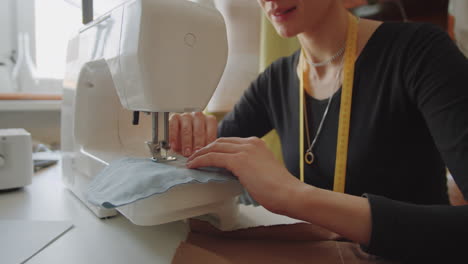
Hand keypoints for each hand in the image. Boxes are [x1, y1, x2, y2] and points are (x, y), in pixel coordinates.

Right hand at [169, 112, 217, 156]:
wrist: (182, 135)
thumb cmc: (195, 140)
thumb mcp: (203, 143)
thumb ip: (205, 147)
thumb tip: (206, 156)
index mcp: (209, 120)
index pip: (210, 131)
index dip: (208, 143)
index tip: (205, 152)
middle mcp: (198, 116)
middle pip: (199, 130)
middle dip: (197, 144)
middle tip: (195, 154)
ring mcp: (186, 116)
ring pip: (186, 129)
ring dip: (186, 142)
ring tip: (186, 153)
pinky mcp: (175, 117)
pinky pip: (173, 125)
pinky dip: (173, 137)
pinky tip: (174, 146)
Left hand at [186, 137, 302, 213]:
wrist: (289, 193)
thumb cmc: (279, 189)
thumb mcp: (262, 172)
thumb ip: (249, 168)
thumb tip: (235, 174)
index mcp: (257, 144)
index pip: (230, 142)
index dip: (215, 148)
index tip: (206, 154)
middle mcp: (250, 143)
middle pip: (220, 142)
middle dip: (205, 149)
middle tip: (194, 157)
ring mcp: (244, 150)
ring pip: (214, 147)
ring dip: (200, 154)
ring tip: (191, 162)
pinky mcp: (239, 161)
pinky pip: (213, 158)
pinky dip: (201, 160)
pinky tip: (194, 165)